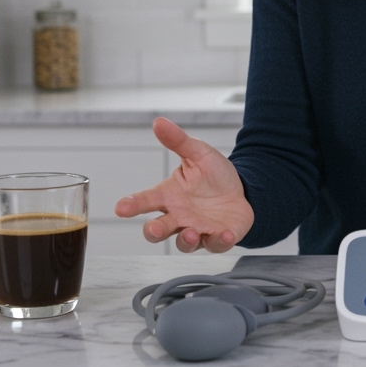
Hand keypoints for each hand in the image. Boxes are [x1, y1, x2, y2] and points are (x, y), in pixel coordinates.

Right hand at [114, 117, 254, 252]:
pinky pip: (216, 244)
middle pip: (158, 230)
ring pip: (183, 242)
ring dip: (185, 240)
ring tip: (191, 232)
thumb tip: (159, 122)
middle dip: (153, 232)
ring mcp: (197, 229)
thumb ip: (178, 141)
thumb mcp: (198, 153)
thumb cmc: (214, 175)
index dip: (132, 205)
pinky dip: (219, 241)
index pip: (145, 200)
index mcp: (169, 195)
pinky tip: (225, 233)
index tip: (120, 208)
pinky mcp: (218, 238)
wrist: (244, 189)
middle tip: (153, 229)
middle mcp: (179, 216)